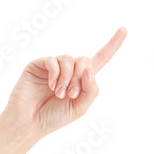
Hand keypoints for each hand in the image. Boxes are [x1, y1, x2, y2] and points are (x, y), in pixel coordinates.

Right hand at [3, 27, 126, 136]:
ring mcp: (54, 65)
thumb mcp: (80, 107)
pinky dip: (55, 74)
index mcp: (82, 78)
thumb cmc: (54, 117)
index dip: (113, 44)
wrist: (28, 124)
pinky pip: (53, 60)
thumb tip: (88, 69)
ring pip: (70, 59)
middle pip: (85, 60)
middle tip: (70, 94)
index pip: (101, 57)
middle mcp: (69, 68)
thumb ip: (91, 89)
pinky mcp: (39, 64)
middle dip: (80, 78)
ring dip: (67, 78)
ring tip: (59, 93)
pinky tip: (51, 86)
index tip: (124, 29)